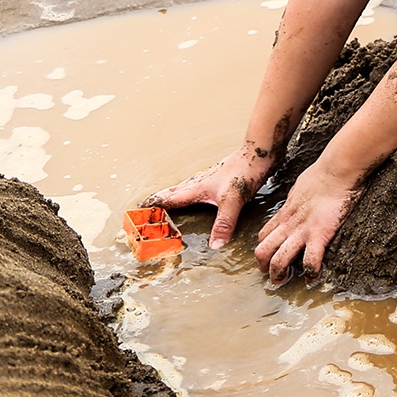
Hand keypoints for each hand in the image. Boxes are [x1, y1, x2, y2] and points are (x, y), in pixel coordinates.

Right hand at [145, 143, 278, 248]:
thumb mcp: (234, 200)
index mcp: (196, 188)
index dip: (152, 207)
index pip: (168, 199)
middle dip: (158, 201)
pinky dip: (190, 192)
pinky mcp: (221, 177)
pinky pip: (199, 187)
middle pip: (173, 193)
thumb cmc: (245, 171)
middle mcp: (200, 182)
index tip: (135, 214)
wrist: (261, 150)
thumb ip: (224, 222)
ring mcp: (210, 178)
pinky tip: (200, 193)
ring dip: (173, 196)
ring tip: (166, 201)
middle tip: (144, 208)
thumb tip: (214, 245)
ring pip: (185, 188)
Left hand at [252, 158, 363, 284]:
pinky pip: (310, 260)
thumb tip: (299, 200)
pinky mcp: (319, 235)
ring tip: (285, 280)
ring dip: (279, 274)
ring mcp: (302, 231)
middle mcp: (288, 225)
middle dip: (264, 266)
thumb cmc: (322, 175)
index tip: (269, 257)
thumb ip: (296, 199)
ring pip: (278, 260)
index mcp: (284, 214)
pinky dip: (311, 273)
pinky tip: (314, 278)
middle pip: (262, 251)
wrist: (336, 172)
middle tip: (272, 274)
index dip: (263, 249)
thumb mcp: (300, 188)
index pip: (263, 236)